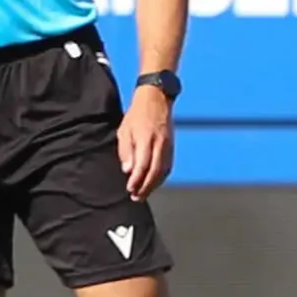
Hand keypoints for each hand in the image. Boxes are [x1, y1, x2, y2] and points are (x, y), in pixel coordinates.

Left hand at [115, 85, 174, 199]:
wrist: (156, 99)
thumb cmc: (137, 114)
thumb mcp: (125, 130)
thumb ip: (126, 150)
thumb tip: (128, 170)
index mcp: (146, 138)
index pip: (143, 165)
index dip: (137, 180)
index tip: (130, 189)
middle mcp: (159, 143)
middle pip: (155, 171)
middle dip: (145, 187)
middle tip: (136, 197)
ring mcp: (168, 145)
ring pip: (163, 171)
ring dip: (154, 185)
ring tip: (144, 194)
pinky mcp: (172, 146)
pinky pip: (168, 166)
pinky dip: (161, 177)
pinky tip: (154, 183)